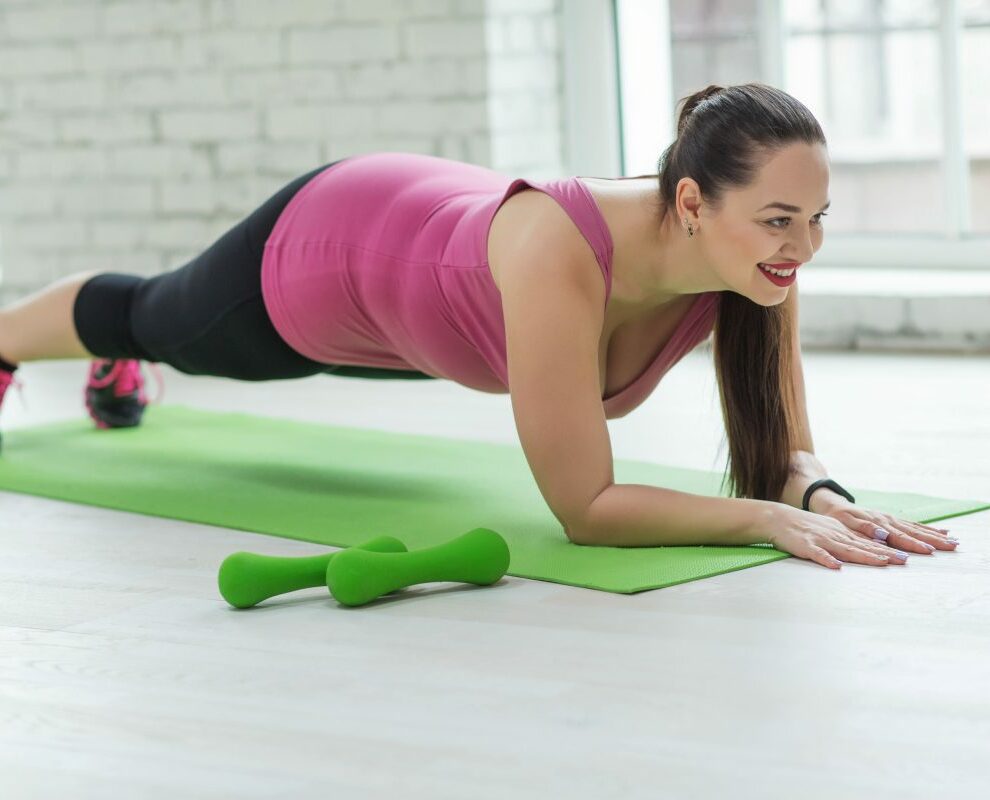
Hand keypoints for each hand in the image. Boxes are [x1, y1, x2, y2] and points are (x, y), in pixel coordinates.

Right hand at [765, 505, 932, 569]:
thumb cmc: (805, 528)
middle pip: (864, 546)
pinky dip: (826, 559)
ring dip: (865, 556)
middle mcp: (836, 535)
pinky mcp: (805, 546)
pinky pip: (817, 554)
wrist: (777, 518)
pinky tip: (836, 566)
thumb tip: (870, 551)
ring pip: (846, 549)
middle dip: (885, 554)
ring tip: (883, 562)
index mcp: (843, 532)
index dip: (890, 549)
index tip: (910, 556)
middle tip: (906, 561)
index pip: (870, 542)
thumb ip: (848, 541)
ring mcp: (821, 539)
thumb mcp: (830, 531)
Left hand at [816, 498, 958, 555]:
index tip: (929, 551)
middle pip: (913, 533)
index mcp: (878, 524)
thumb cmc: (839, 517)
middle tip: (952, 547)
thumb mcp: (846, 523)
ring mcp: (892, 519)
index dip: (913, 545)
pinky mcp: (893, 519)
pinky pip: (914, 524)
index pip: (899, 537)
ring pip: (917, 528)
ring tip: (953, 542)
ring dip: (935, 536)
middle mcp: (888, 521)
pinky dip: (928, 528)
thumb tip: (883, 535)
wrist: (834, 504)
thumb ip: (865, 529)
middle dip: (933, 540)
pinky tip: (943, 532)